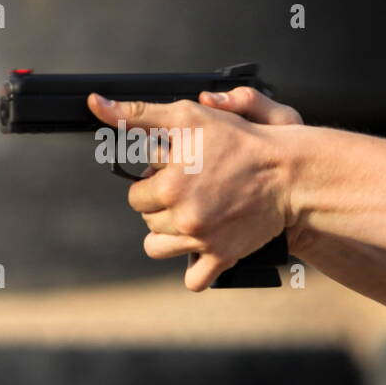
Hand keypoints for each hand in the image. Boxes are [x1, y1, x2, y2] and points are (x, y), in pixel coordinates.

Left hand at [87, 88, 299, 290]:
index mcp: (169, 184)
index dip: (153, 181)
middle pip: (147, 221)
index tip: (174, 172)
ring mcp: (201, 240)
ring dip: (169, 235)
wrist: (288, 173)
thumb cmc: (241, 140)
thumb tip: (97, 104)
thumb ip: (138, 114)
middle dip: (160, 207)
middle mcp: (182, 215)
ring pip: (158, 249)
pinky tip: (199, 248)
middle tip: (188, 190)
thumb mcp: (187, 115)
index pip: (136, 194)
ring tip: (190, 215)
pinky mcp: (222, 257)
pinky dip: (193, 269)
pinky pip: (194, 279)